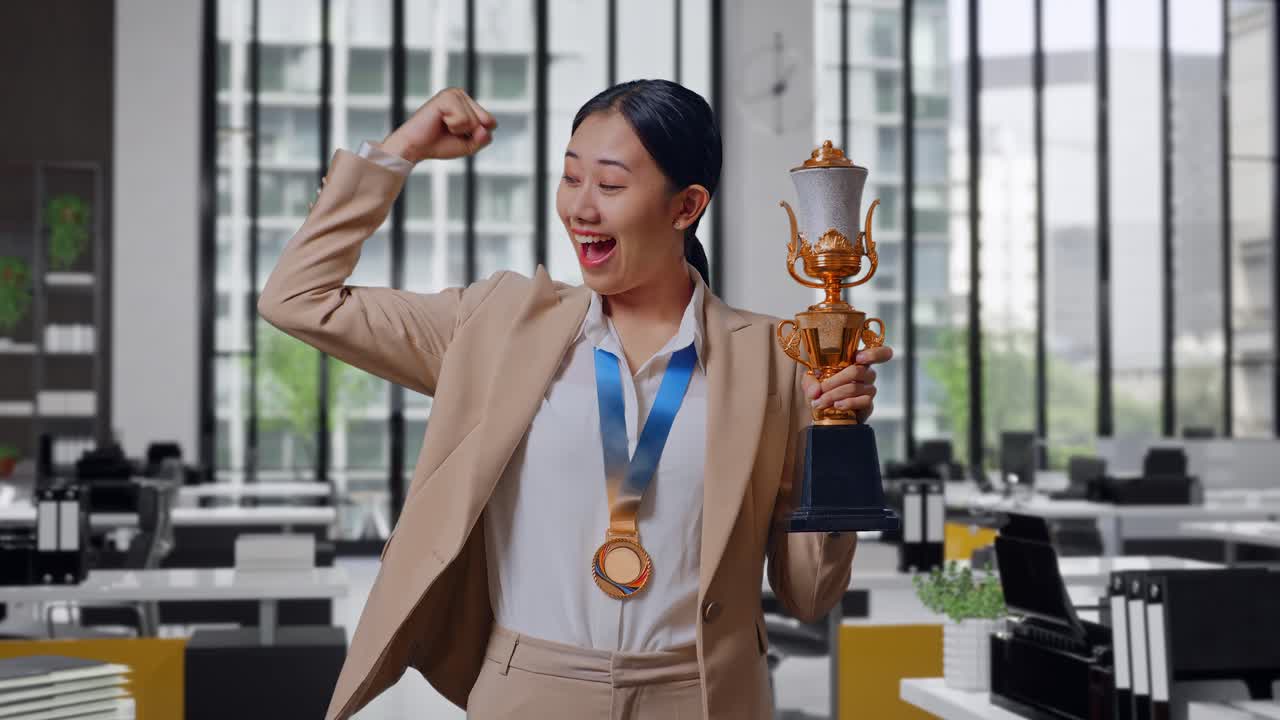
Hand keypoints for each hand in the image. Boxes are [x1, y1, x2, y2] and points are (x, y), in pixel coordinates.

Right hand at [380, 87, 497, 163]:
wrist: (415, 147)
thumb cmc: (439, 144)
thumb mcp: (468, 146)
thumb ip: (483, 139)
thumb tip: (486, 128)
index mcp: (468, 103)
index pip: (491, 123)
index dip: (477, 136)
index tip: (457, 135)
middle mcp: (461, 94)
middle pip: (486, 121)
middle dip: (470, 133)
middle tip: (450, 131)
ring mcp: (454, 93)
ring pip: (474, 121)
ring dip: (459, 130)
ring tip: (444, 126)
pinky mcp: (446, 97)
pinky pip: (463, 119)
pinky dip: (453, 126)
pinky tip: (439, 121)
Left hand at [802, 345, 893, 422]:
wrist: (823, 411)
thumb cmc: (821, 389)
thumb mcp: (811, 380)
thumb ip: (810, 382)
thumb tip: (816, 391)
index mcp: (857, 361)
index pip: (879, 353)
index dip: (874, 354)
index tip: (859, 358)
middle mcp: (867, 373)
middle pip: (857, 371)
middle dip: (835, 381)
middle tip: (820, 390)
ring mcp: (869, 389)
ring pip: (855, 388)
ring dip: (835, 395)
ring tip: (820, 402)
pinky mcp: (868, 404)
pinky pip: (863, 402)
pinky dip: (847, 403)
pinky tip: (836, 405)